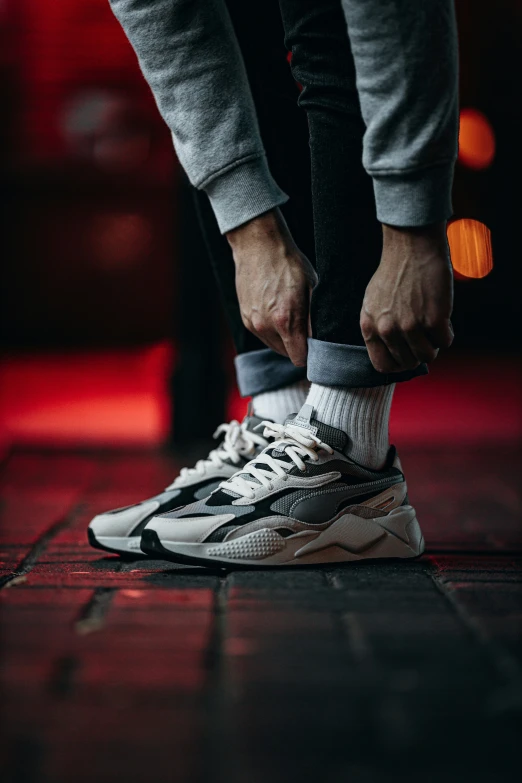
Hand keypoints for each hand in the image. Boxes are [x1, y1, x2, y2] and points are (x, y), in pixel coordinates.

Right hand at [226, 208, 316, 366]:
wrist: (258, 245)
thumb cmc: (288, 263)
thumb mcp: (311, 288)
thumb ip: (314, 318)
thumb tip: (320, 338)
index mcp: (285, 320)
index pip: (299, 358)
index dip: (309, 354)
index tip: (314, 344)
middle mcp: (266, 326)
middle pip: (286, 354)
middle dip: (297, 346)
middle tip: (304, 328)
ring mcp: (253, 323)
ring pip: (273, 345)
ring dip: (283, 339)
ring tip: (289, 317)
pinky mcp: (245, 318)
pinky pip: (262, 335)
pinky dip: (270, 330)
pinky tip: (276, 311)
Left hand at [360, 223, 453, 373]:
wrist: (411, 246)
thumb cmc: (394, 271)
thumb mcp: (374, 303)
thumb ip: (379, 327)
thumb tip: (391, 350)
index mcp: (369, 326)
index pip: (382, 365)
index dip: (398, 364)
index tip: (408, 356)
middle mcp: (387, 330)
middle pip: (408, 363)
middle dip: (418, 352)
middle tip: (425, 336)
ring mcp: (410, 326)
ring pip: (428, 356)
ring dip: (434, 344)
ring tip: (433, 327)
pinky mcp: (433, 320)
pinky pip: (446, 342)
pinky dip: (447, 332)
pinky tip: (443, 317)